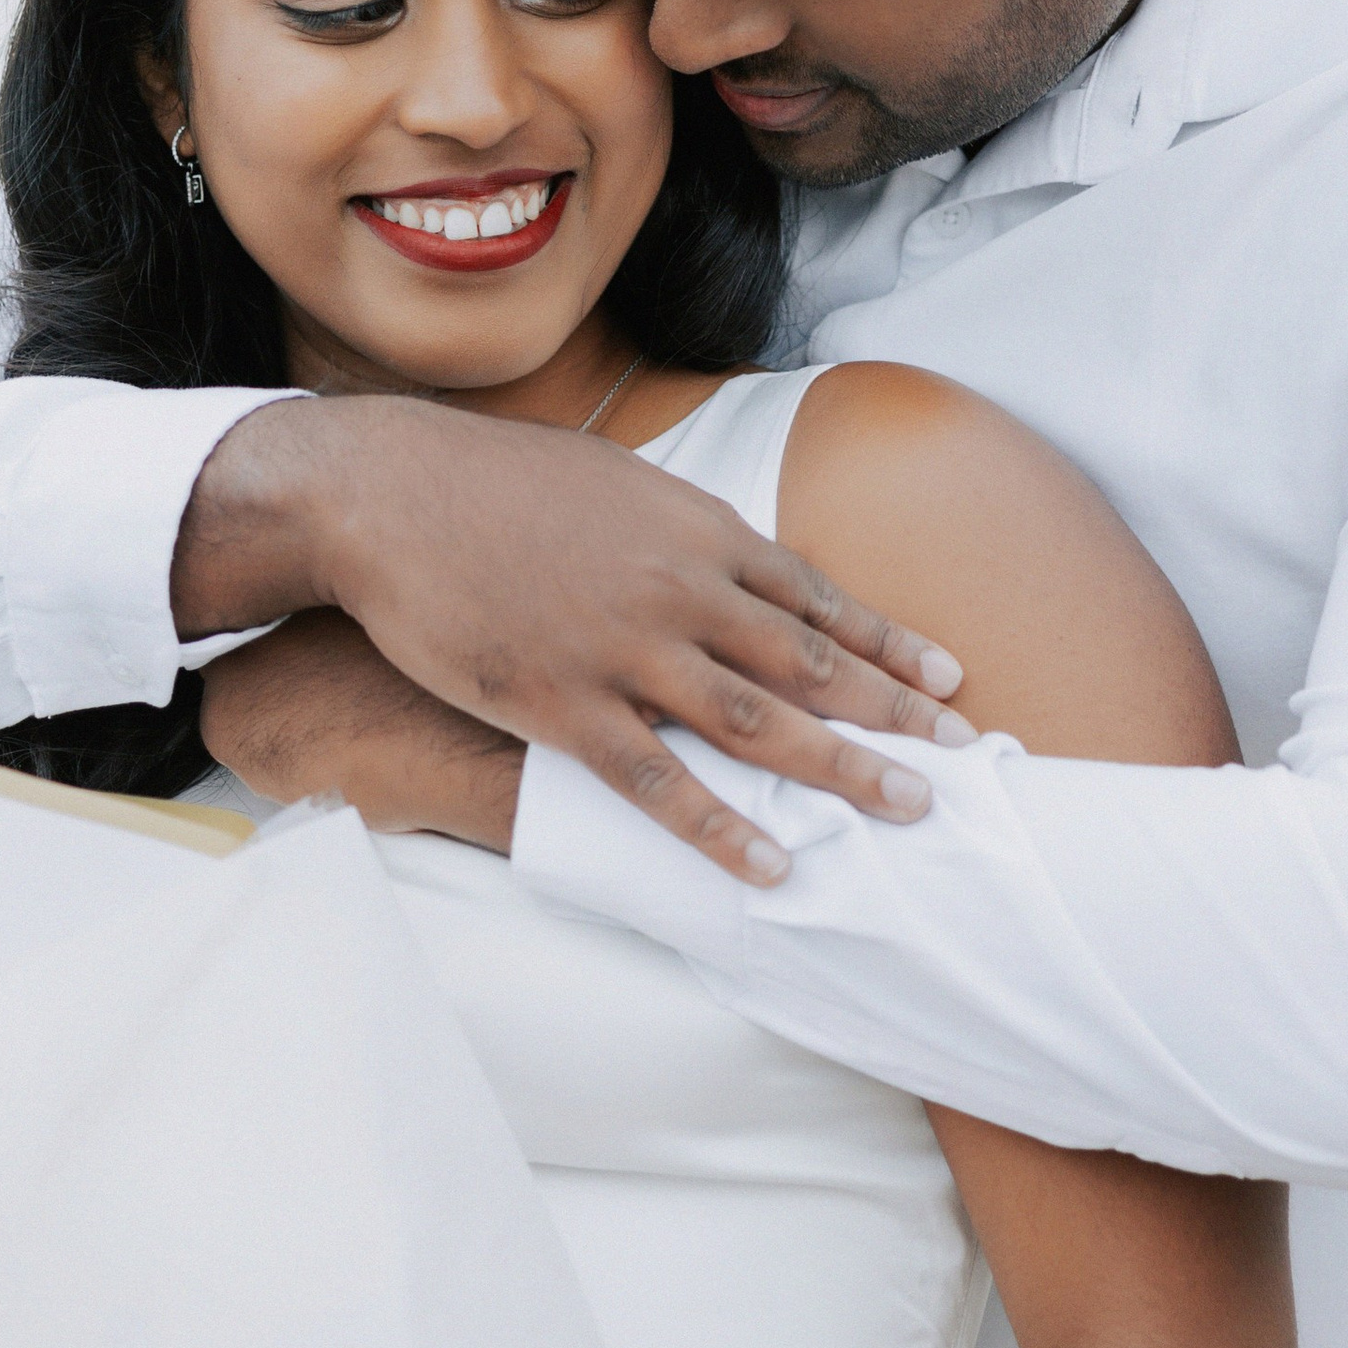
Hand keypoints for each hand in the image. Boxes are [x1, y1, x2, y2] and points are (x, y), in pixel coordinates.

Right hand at [173, 400, 970, 885]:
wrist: (387, 493)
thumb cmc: (497, 482)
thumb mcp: (614, 480)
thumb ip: (682, 528)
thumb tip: (736, 555)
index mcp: (694, 531)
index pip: (817, 596)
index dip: (888, 642)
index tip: (949, 678)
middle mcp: (679, 591)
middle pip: (810, 663)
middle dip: (893, 714)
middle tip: (959, 754)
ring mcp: (623, 652)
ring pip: (757, 725)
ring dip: (839, 771)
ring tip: (905, 809)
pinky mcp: (561, 707)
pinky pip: (658, 782)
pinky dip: (720, 831)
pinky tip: (769, 867)